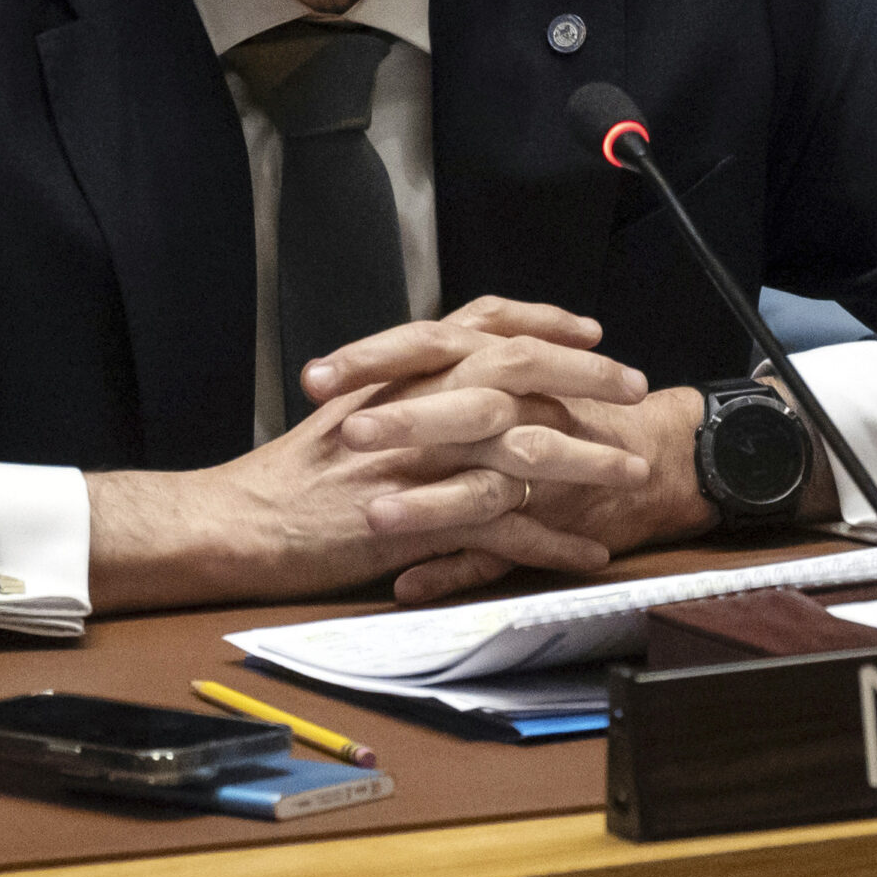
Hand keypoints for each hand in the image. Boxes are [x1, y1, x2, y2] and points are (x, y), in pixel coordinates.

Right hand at [82, 300, 655, 611]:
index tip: (589, 332)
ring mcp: (422, 459)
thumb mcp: (350, 406)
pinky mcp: (421, 520)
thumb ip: (405, 387)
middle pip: (522, 373)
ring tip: (630, 475)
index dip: (544, 322)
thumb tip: (455, 381)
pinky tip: (588, 554)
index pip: (485, 321)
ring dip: (587, 463)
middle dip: (587, 380)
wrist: (241, 520)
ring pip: (526, 450)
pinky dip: (552, 543)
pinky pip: (504, 530)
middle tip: (635, 390)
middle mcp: (417, 400)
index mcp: (401, 369)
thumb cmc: (293, 473)